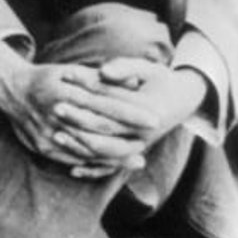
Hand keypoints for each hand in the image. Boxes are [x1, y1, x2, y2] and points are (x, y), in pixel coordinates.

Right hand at [0, 41, 146, 178]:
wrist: (11, 91)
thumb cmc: (48, 79)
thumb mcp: (72, 71)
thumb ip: (102, 78)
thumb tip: (134, 82)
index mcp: (64, 88)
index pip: (104, 102)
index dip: (130, 112)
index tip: (153, 118)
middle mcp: (55, 111)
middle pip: (98, 127)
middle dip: (127, 136)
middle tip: (149, 141)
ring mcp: (47, 132)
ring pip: (87, 148)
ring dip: (115, 156)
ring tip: (137, 158)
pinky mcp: (42, 147)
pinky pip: (72, 159)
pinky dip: (94, 163)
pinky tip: (111, 165)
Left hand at [54, 57, 206, 159]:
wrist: (182, 101)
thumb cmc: (160, 80)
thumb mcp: (148, 68)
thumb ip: (125, 68)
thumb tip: (103, 71)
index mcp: (147, 109)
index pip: (110, 99)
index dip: (86, 86)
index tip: (65, 75)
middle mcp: (144, 132)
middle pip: (104, 127)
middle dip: (78, 118)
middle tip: (55, 107)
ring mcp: (139, 146)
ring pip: (106, 151)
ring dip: (80, 145)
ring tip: (55, 135)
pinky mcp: (133, 155)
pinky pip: (111, 167)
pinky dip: (93, 170)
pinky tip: (73, 169)